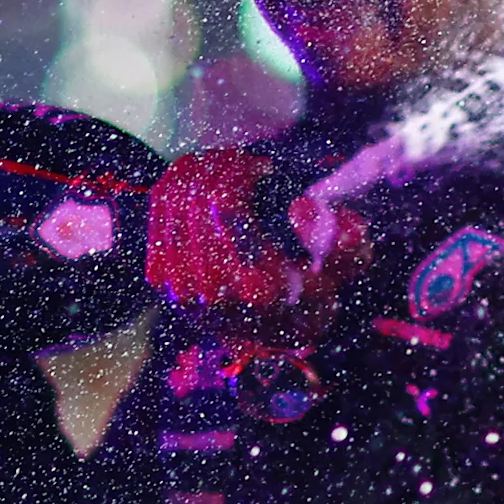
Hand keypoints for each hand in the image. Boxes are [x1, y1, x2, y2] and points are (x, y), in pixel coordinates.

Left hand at [145, 150, 369, 339]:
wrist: (267, 343)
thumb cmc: (308, 300)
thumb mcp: (340, 275)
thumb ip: (344, 243)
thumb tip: (301, 207)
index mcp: (254, 283)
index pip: (223, 204)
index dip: (240, 171)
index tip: (265, 168)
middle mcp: (210, 285)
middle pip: (196, 195)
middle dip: (221, 165)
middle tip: (245, 161)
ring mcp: (179, 282)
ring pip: (174, 197)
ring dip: (198, 171)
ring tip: (224, 166)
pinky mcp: (161, 277)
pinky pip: (159, 211)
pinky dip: (178, 184)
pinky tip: (201, 179)